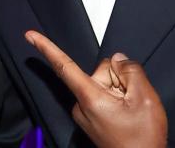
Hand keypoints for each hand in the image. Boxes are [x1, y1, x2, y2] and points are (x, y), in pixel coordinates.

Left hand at [26, 30, 166, 147]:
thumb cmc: (142, 139)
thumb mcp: (145, 98)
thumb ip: (131, 71)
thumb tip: (118, 59)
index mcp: (90, 98)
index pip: (64, 67)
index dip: (47, 48)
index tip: (29, 36)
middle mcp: (82, 105)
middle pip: (99, 72)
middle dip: (118, 78)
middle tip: (132, 100)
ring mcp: (86, 113)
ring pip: (104, 83)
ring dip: (120, 90)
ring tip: (131, 111)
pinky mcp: (91, 118)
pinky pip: (103, 95)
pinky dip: (117, 99)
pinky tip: (126, 113)